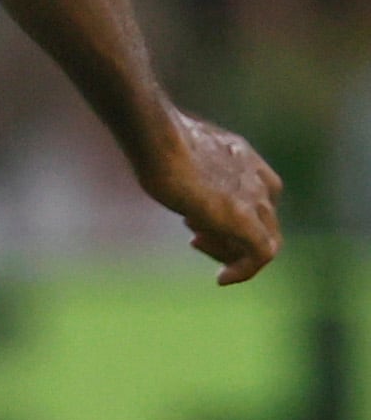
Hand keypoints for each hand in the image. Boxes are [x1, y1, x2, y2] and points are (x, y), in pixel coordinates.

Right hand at [138, 108, 281, 284]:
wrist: (160, 140)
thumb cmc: (157, 140)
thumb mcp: (182, 151)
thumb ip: (192, 165)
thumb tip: (172, 170)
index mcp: (247, 161)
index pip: (254, 198)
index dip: (228, 212)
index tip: (197, 223)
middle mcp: (260, 181)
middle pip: (260, 222)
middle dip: (229, 235)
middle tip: (195, 239)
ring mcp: (257, 201)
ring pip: (260, 240)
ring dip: (228, 250)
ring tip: (195, 244)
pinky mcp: (246, 223)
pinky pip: (259, 256)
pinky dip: (243, 271)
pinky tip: (222, 279)